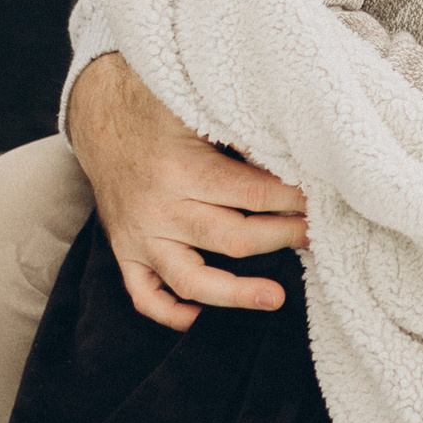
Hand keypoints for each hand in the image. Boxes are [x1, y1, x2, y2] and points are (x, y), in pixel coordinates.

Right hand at [66, 52, 306, 330]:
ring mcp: (140, 236)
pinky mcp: (124, 252)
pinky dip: (171, 312)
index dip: (293, 200)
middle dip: (281, 238)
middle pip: (232, 239)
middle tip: (317, 237)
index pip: (251, 194)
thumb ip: (240, 132)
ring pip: (191, 279)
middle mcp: (159, 209)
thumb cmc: (159, 110)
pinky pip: (145, 296)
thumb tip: (292, 154)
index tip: (322, 202)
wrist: (101, 120)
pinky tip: (201, 315)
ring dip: (236, 293)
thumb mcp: (198, 108)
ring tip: (277, 298)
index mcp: (182, 169)